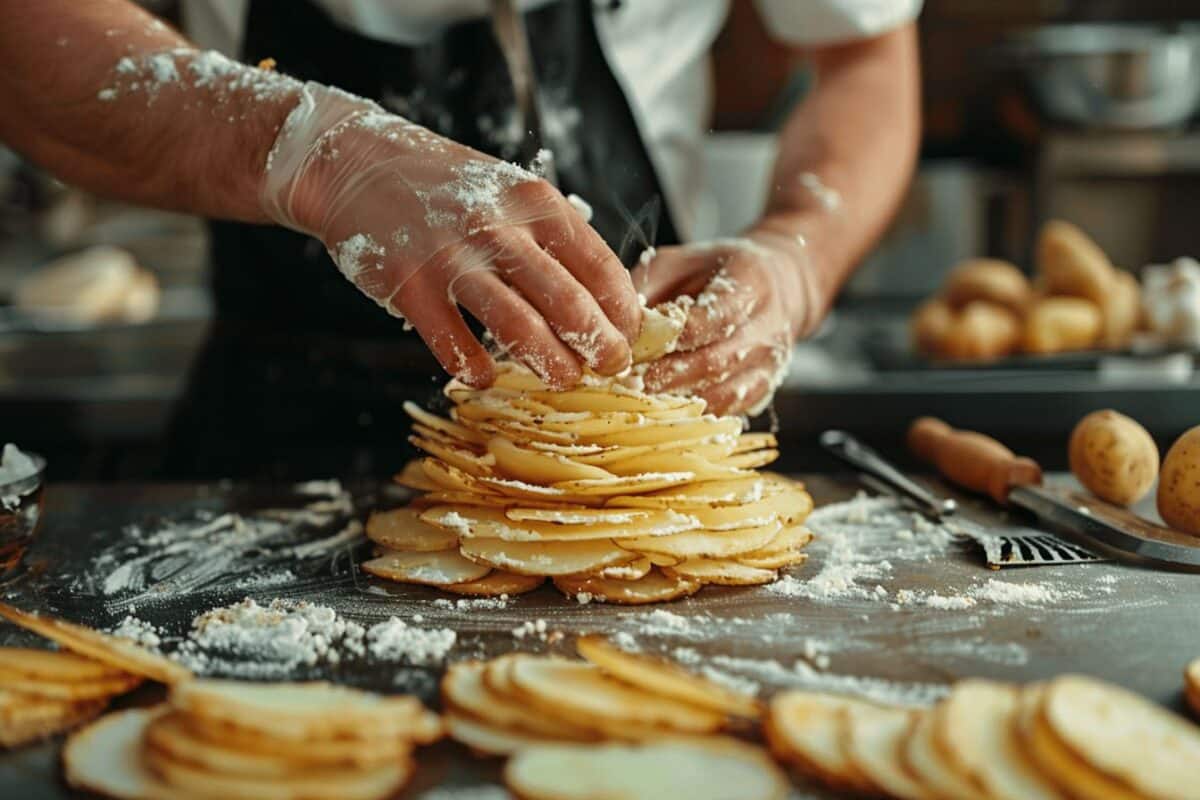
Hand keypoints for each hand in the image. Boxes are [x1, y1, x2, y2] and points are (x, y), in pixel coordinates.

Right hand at [260, 82, 638, 388]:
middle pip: (568, 303)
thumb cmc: (447, 186)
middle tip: (611, 368)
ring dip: (550, 364)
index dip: (622, 311)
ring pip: (519, 328)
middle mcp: (498, 228)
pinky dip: (477, 370)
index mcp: (534, 202)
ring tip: (564, 380)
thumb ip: (553, 236)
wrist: (358, 165)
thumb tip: (602, 299)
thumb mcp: (510, 192)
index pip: (600, 265)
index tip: (628, 337)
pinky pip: (455, 345)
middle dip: (599, 346)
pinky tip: (488, 377)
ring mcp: (451, 259)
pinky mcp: (410, 287)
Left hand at [630, 230, 820, 415]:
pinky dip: (698, 417)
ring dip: (681, 402)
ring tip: (642, 404)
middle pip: (715, 361)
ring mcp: (769, 363)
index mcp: (750, 285)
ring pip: (724, 393)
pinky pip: (730, 410)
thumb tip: (613, 316)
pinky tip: (666, 416)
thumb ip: (650, 284)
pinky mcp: (764, 388)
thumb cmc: (718, 272)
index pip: (711, 318)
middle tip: (629, 383)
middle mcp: (767, 328)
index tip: (634, 347)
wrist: (780, 286)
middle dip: (668, 375)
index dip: (672, 337)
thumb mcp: (683, 261)